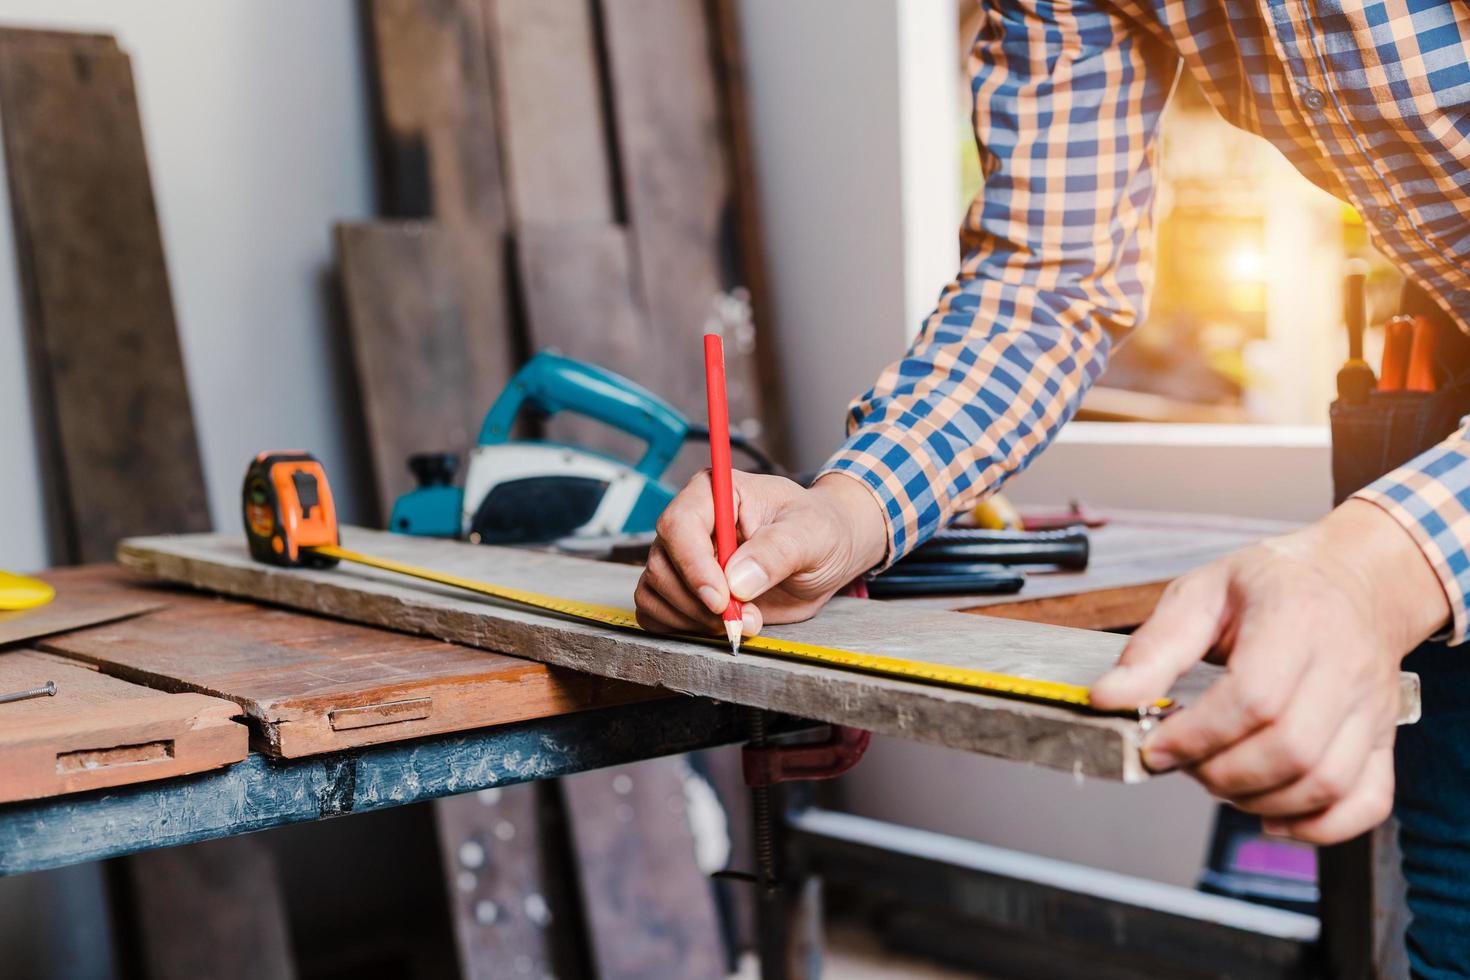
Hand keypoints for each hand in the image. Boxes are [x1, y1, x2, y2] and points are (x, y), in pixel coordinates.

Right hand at [634, 471, 886, 637]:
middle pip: (662, 563)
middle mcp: (692, 521)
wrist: (826, 555)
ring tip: (743, 621)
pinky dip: (680, 627)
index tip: (721, 599)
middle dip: (699, 602)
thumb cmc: (820, 530)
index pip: (680, 524)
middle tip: (744, 618)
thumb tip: (737, 581)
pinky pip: (654, 610)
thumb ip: (776, 552)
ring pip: (655, 590)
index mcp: (716, 492)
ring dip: (694, 618)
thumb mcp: (812, 534)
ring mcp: (683, 556)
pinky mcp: (684, 587)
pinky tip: (718, 626)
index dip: (694, 565)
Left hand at [1090, 500, 1448, 843]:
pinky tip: (1271, 814)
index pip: (1255, 699)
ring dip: (1258, 800)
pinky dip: (1318, 825)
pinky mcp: (1382, 739)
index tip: (1157, 746)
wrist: (1354, 580)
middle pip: (1291, 750)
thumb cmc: (1272, 585)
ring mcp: (1370, 709)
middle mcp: (1344, 668)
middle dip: (1221, 773)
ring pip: (1326, 783)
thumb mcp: (1201, 593)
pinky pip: (1366, 802)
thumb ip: (1153, 648)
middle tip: (1183, 760)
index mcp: (1296, 620)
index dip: (1198, 735)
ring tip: (1217, 777)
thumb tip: (1107, 698)